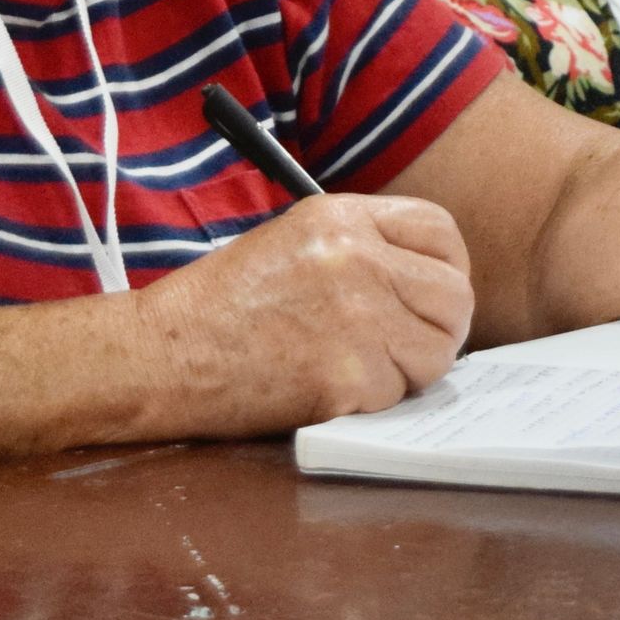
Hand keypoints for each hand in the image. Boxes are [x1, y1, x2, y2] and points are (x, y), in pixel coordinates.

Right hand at [132, 192, 476, 433]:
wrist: (164, 352)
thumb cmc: (224, 303)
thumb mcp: (295, 240)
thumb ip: (364, 247)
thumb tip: (429, 279)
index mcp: (343, 217)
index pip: (441, 231)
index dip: (447, 267)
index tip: (432, 293)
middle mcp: (359, 260)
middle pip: (454, 297)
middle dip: (440, 327)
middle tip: (409, 345)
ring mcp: (357, 319)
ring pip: (438, 352)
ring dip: (411, 370)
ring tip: (363, 367)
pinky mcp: (347, 376)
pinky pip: (398, 395)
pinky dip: (374, 401)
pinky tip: (330, 389)